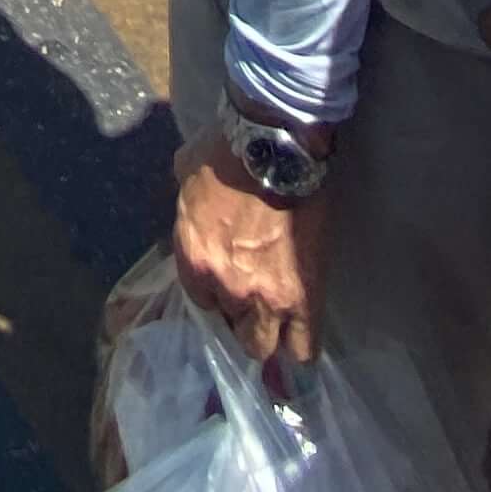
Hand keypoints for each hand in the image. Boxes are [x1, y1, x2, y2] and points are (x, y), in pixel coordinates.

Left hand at [172, 126, 326, 375]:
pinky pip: (304, 346)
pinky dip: (301, 346)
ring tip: (279, 321)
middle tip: (254, 301)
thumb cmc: (227, 150)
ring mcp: (264, 296)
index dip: (217, 294)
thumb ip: (188, 204)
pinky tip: (301, 336)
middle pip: (232, 327)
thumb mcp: (187, 174)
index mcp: (193, 257)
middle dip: (241, 319)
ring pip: (264, 344)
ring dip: (269, 334)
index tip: (228, 284)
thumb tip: (193, 206)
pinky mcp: (302, 297)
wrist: (274, 145)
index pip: (201, 300)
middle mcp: (224, 285)